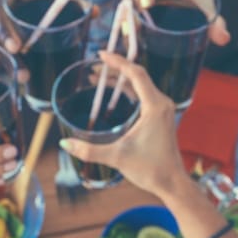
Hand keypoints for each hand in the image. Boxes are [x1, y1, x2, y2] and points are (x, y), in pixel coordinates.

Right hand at [60, 52, 187, 197]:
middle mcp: (161, 104)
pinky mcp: (160, 117)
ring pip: (140, 86)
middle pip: (138, 76)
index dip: (118, 62)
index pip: (136, 74)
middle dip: (115, 70)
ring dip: (120, 80)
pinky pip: (143, 96)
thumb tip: (65, 144)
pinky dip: (128, 91)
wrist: (172, 183)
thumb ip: (90, 150)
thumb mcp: (117, 157)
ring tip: (98, 78)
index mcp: (155, 106)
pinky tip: (112, 95)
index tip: (101, 55)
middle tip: (93, 68)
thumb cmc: (150, 169)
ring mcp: (162, 110)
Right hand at [134, 0, 230, 45]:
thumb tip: (223, 39)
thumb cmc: (200, 0)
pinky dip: (128, 28)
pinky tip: (130, 44)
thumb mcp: (209, 9)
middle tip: (133, 31)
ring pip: (126, 5)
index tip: (147, 5)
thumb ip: (218, 23)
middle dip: (129, 10)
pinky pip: (128, 15)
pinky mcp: (138, 8)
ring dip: (125, 22)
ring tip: (130, 41)